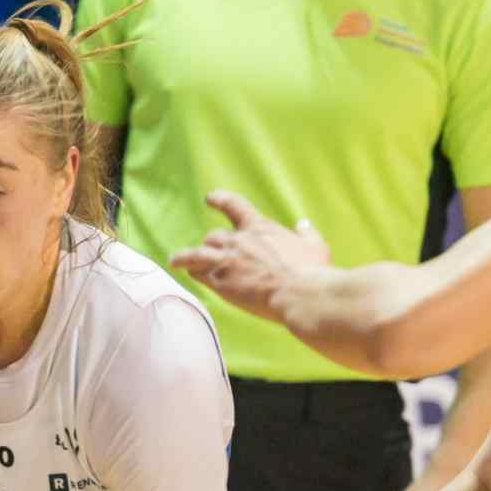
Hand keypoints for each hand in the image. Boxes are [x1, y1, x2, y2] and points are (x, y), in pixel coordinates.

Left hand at [170, 190, 329, 321]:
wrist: (298, 293)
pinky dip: (191, 271)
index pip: (234, 206)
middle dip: (211, 244)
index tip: (210, 198)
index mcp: (260, 228)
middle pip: (214, 236)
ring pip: (197, 253)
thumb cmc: (311, 271)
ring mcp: (227, 260)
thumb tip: (303, 223)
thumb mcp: (315, 246)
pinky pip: (197, 273)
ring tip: (176, 260)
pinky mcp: (220, 281)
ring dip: (186, 256)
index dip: (220, 200)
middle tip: (210, 250)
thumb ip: (307, 233)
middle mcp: (239, 240)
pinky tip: (186, 274)